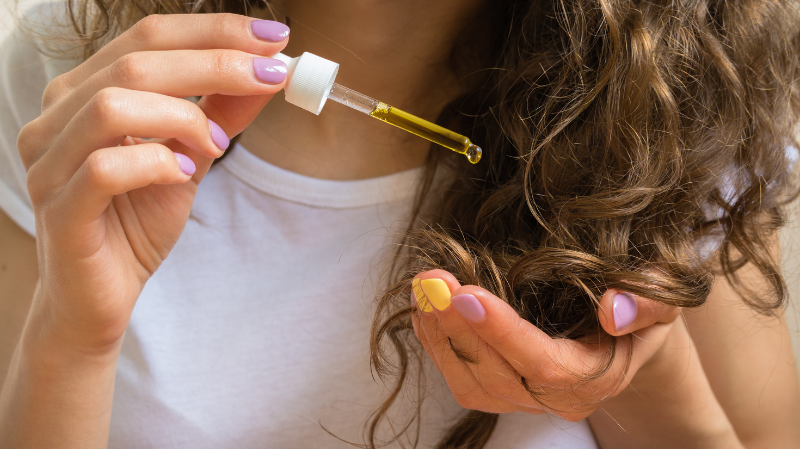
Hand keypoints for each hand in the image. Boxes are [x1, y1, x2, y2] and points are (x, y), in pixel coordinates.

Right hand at [16, 14, 288, 351]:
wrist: (102, 295)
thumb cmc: (137, 221)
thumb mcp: (189, 157)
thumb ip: (220, 114)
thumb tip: (267, 73)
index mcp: (85, 92)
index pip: (149, 37)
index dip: (214, 30)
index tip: (274, 37)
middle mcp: (57, 117)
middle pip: (136, 62)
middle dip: (216, 62)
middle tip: (270, 75)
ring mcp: (49, 162)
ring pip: (113, 106)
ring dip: (182, 116)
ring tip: (216, 145)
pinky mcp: (57, 209)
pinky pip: (105, 169)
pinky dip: (155, 164)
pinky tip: (182, 174)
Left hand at [410, 269, 679, 420]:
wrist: (626, 330)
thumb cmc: (642, 305)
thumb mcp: (664, 296)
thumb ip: (648, 303)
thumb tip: (612, 309)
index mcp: (598, 377)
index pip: (544, 365)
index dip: (502, 332)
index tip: (467, 294)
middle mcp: (559, 399)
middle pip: (499, 376)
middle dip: (459, 328)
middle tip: (432, 280)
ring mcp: (526, 399)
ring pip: (471, 384)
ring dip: (440, 336)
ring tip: (423, 288)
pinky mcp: (501, 390)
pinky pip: (461, 378)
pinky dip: (436, 344)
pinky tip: (425, 309)